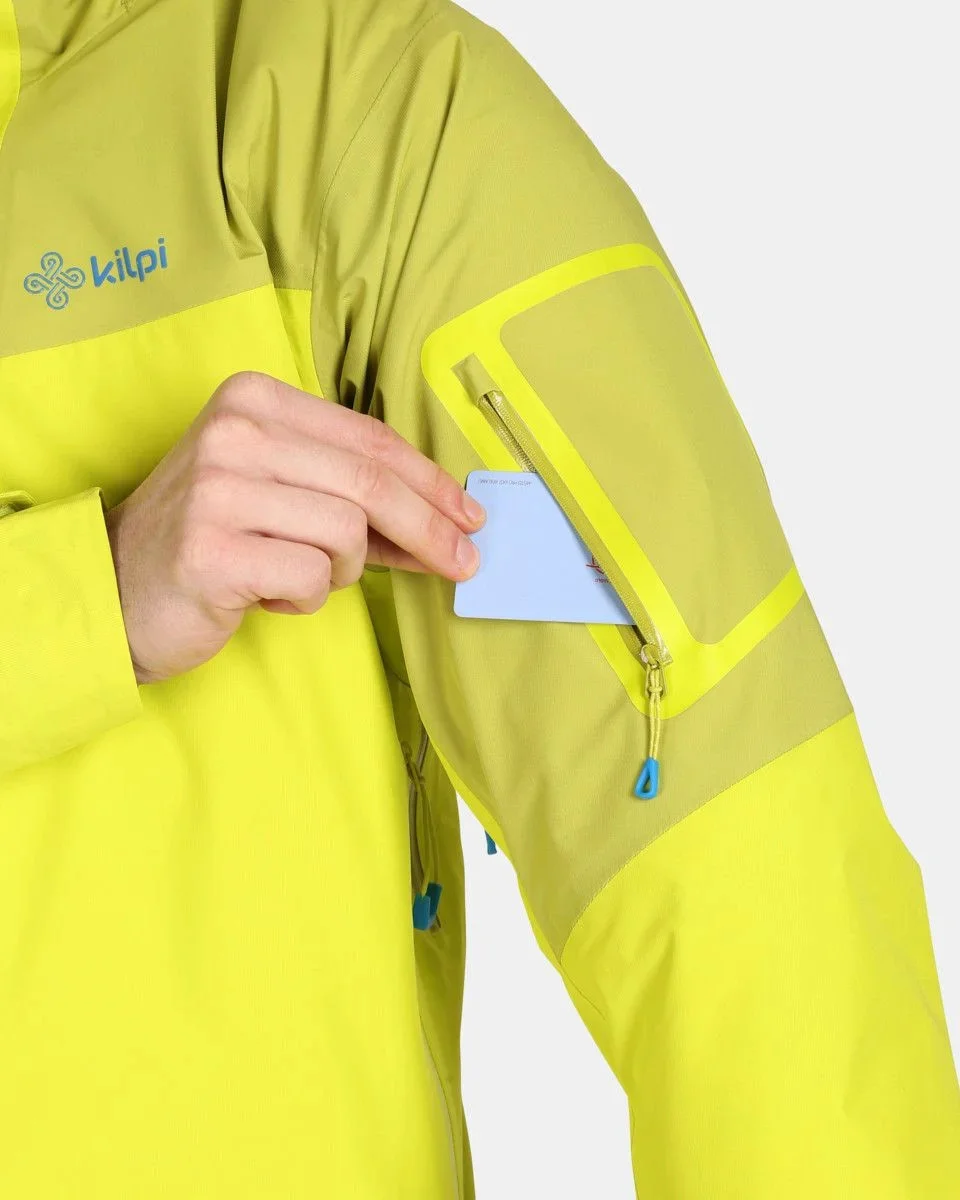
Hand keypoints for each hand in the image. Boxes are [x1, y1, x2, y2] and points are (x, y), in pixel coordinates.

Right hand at [104, 371, 484, 683]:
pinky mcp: (211, 551)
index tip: (469, 516)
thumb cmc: (213, 539)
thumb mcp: (281, 493)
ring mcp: (218, 489)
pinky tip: (265, 594)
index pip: (370, 440)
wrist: (115, 588)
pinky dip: (304, 598)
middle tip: (462, 565)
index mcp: (255, 399)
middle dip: (429, 531)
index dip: (431, 482)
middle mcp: (234, 431)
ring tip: (298, 575)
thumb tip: (447, 519)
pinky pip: (310, 578)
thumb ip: (352, 494)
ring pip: (346, 534)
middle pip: (370, 485)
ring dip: (341, 570)